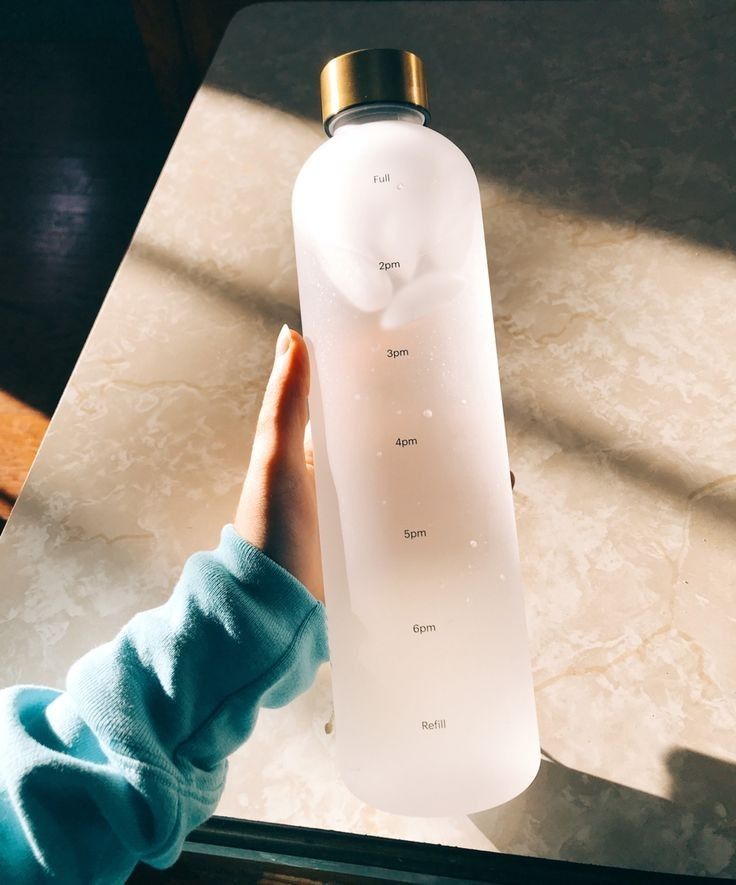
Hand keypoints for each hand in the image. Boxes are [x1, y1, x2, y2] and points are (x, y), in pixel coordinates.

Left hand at [234, 325, 516, 605]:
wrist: (270, 611)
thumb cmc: (266, 530)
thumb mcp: (275, 461)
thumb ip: (285, 403)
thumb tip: (291, 334)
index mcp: (324, 446)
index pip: (367, 401)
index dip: (399, 379)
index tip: (437, 358)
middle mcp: (350, 475)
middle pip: (406, 441)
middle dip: (444, 431)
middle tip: (483, 423)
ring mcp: (370, 512)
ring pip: (421, 482)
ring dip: (458, 476)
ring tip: (497, 473)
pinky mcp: (384, 548)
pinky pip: (425, 526)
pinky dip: (454, 519)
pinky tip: (485, 517)